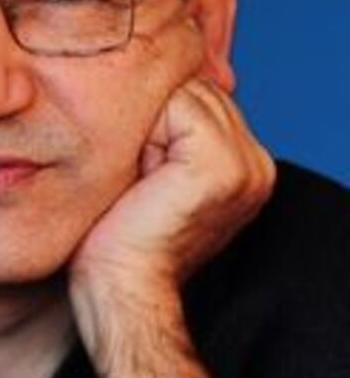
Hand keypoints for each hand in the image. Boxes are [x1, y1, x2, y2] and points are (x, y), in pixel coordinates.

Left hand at [67, 80, 274, 377]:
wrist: (121, 295)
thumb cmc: (120, 245)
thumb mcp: (151, 177)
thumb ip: (169, 135)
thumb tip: (151, 82)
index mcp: (249, 169)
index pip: (199, 97)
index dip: (157, 126)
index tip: (144, 182)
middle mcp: (258, 165)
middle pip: (194, 89)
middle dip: (153, 124)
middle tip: (141, 185)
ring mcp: (245, 166)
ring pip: (184, 93)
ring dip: (147, 130)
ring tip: (142, 184)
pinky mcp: (219, 168)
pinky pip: (175, 106)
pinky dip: (145, 136)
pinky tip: (142, 182)